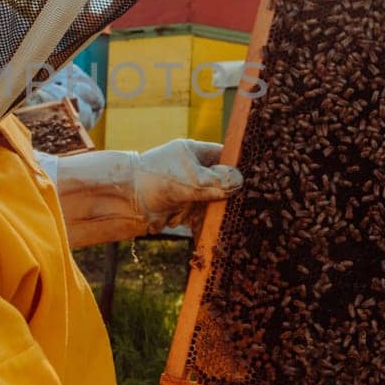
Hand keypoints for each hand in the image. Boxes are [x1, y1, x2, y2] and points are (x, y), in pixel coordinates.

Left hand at [54, 140, 241, 246]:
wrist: (126, 200)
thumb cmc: (158, 180)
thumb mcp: (193, 179)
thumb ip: (218, 182)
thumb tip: (240, 180)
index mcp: (195, 152)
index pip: (225, 157)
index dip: (240, 168)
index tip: (258, 179)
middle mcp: (193, 170)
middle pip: (222, 182)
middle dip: (234, 194)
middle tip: (256, 205)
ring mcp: (187, 190)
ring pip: (213, 202)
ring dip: (223, 212)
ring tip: (244, 221)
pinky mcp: (181, 210)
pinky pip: (201, 218)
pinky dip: (209, 225)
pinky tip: (223, 232)